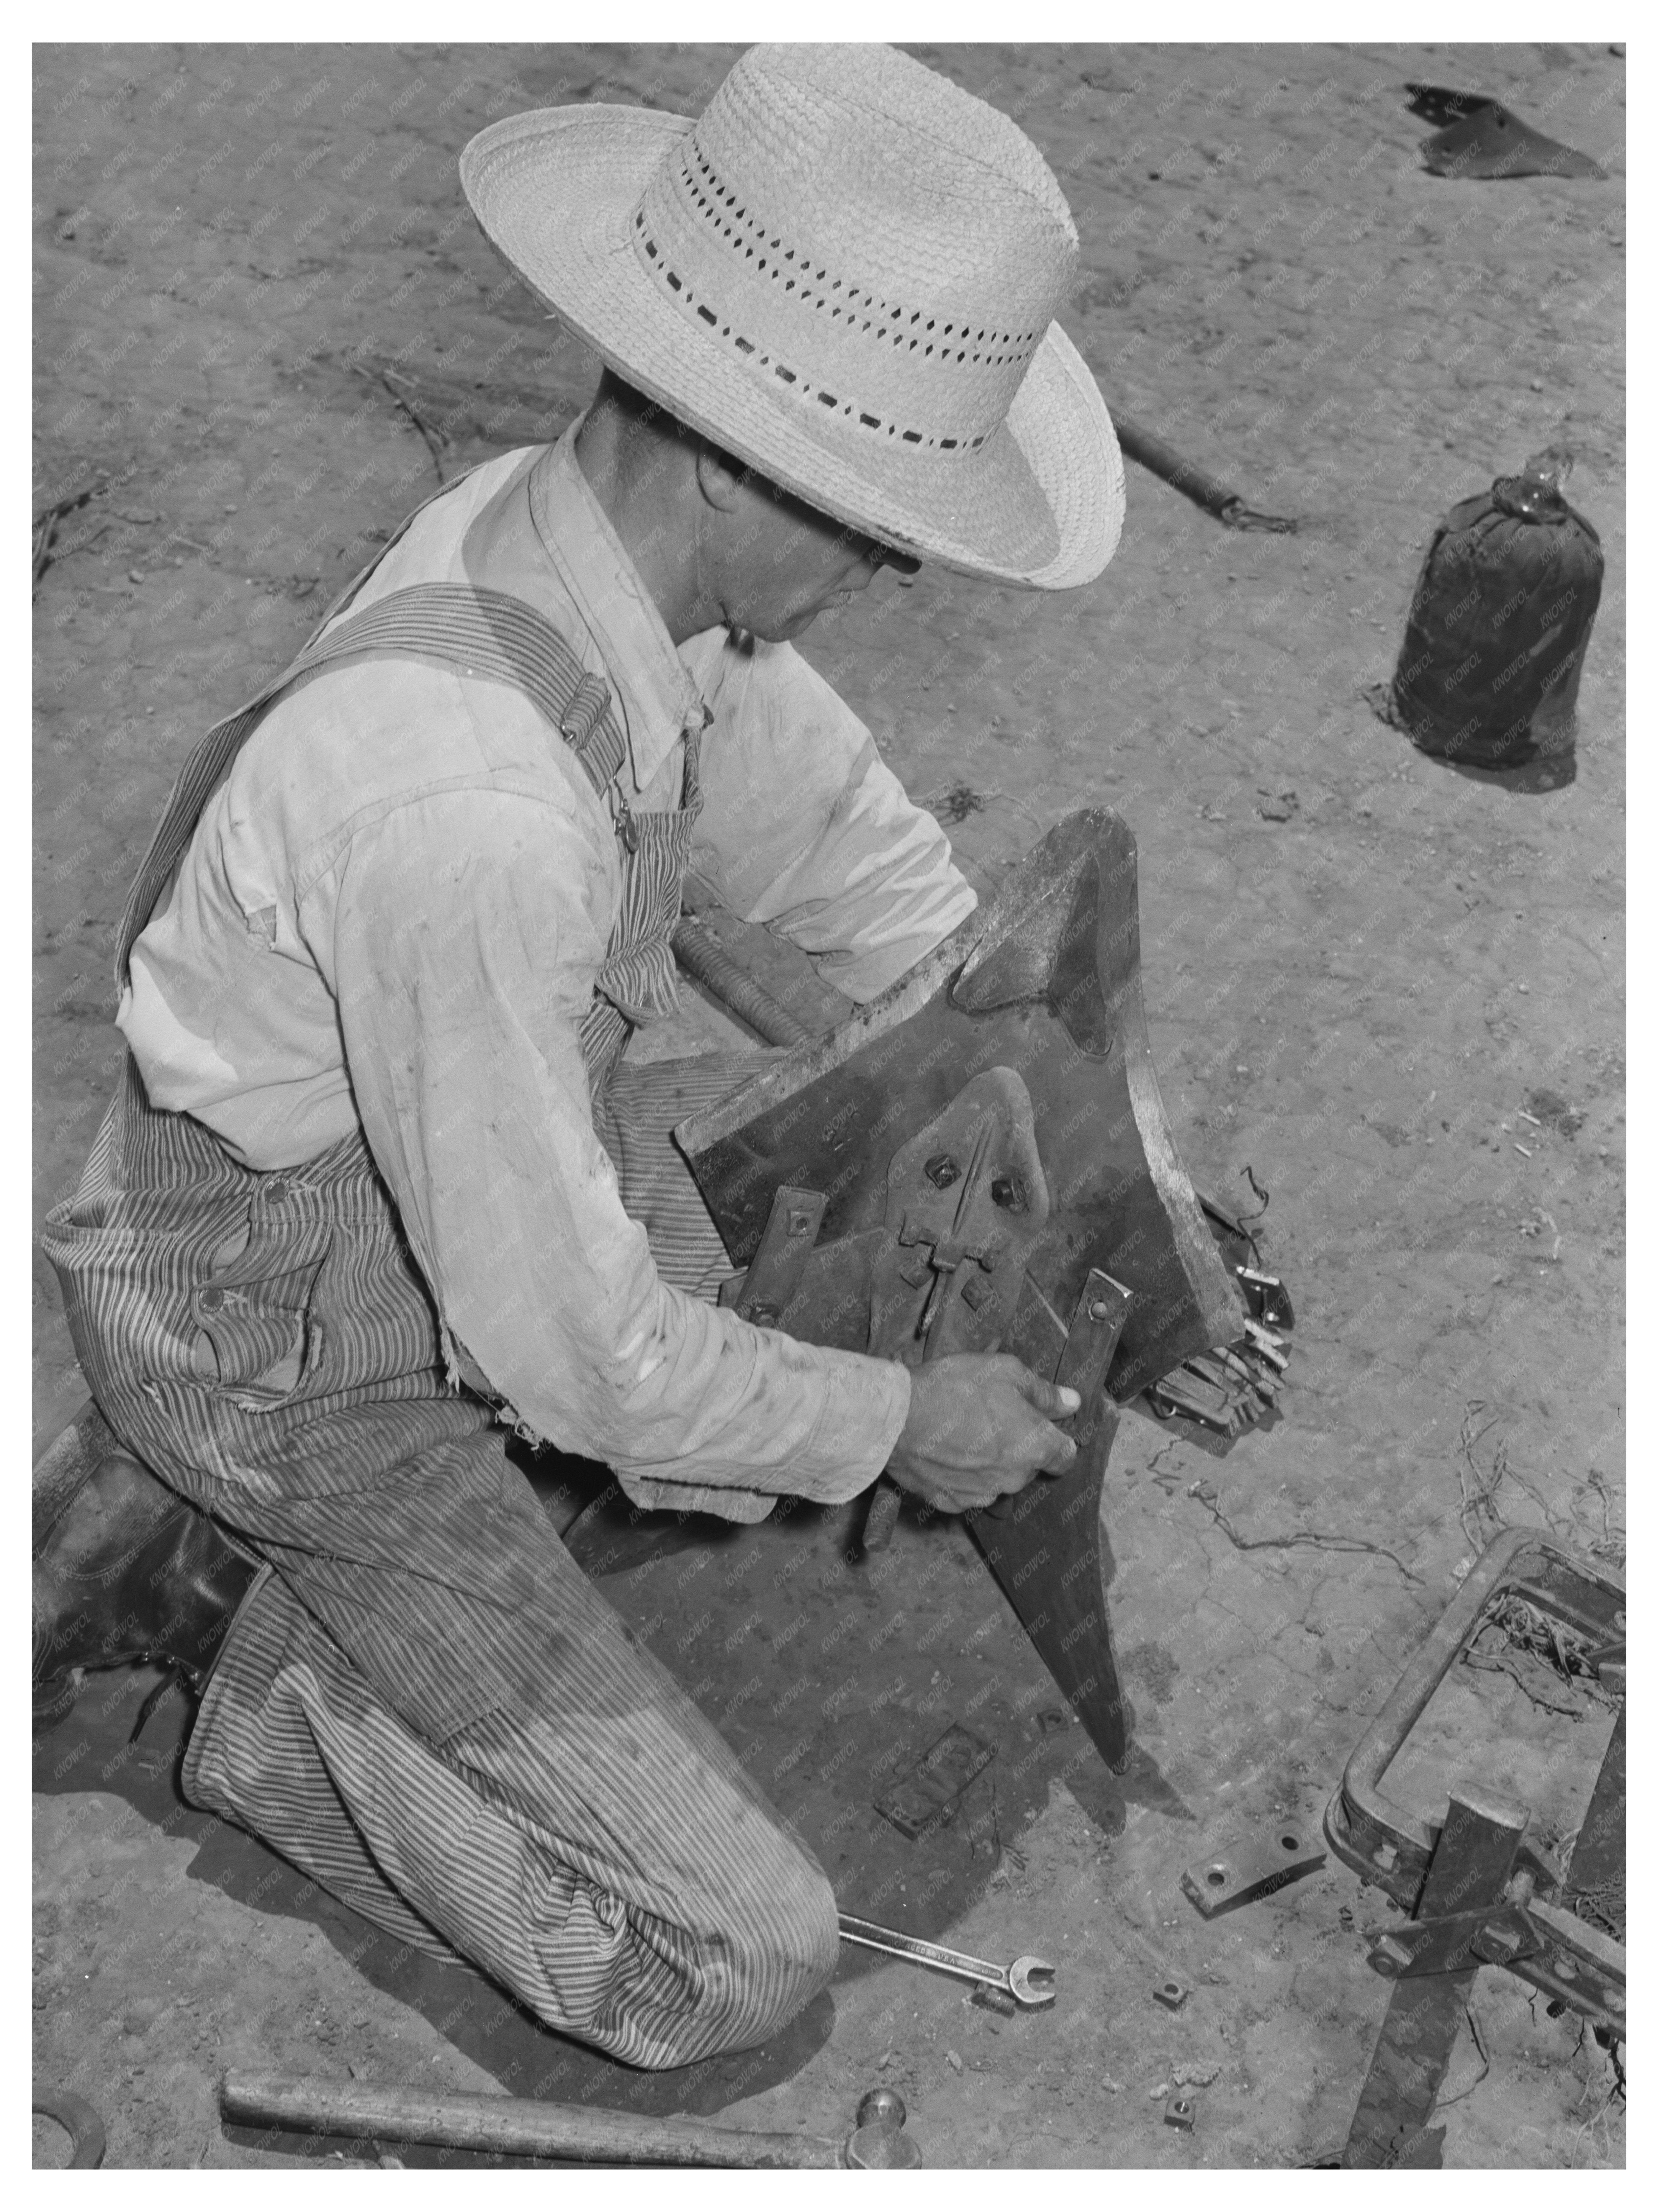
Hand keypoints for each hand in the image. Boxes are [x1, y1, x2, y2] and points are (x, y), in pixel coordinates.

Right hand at [885, 1353, 1080, 1515]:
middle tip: (989, 1417)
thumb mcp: (1006, 1372)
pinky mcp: (952, 1503)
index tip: (1040, 1425)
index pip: (1065, 1456)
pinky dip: (961, 1475)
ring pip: (997, 1479)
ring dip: (989, 1462)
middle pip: (1028, 1466)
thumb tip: (1071, 1402)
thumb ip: (1043, 1392)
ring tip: (962, 1433)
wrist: (897, 1419)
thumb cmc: (954, 1389)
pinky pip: (967, 1490)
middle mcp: (1014, 1479)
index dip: (1056, 1440)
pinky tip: (945, 1452)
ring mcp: (982, 1495)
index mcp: (1034, 1447)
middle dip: (1017, 1445)